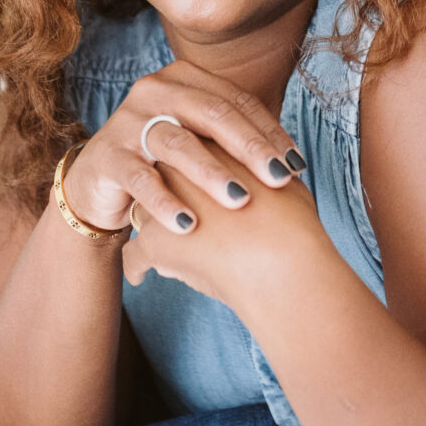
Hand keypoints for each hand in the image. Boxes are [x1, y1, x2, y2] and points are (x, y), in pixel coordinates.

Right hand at [59, 60, 305, 237]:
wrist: (100, 183)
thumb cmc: (164, 161)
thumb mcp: (200, 141)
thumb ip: (237, 140)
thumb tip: (295, 162)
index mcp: (183, 79)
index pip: (236, 101)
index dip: (269, 132)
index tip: (296, 165)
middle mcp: (154, 90)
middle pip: (212, 114)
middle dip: (250, 148)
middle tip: (279, 178)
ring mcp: (126, 121)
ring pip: (177, 143)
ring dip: (212, 173)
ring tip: (240, 200)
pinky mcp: (106, 156)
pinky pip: (140, 179)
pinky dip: (166, 202)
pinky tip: (189, 225)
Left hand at [122, 159, 339, 313]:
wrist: (280, 255)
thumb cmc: (291, 221)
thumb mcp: (284, 182)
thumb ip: (269, 172)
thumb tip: (280, 173)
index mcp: (207, 148)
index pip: (188, 153)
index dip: (193, 173)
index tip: (199, 190)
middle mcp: (178, 168)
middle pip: (161, 179)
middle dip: (168, 195)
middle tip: (180, 214)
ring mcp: (162, 204)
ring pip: (144, 215)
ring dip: (153, 228)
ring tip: (161, 247)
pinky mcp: (153, 243)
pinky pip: (134, 256)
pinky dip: (136, 267)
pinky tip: (139, 276)